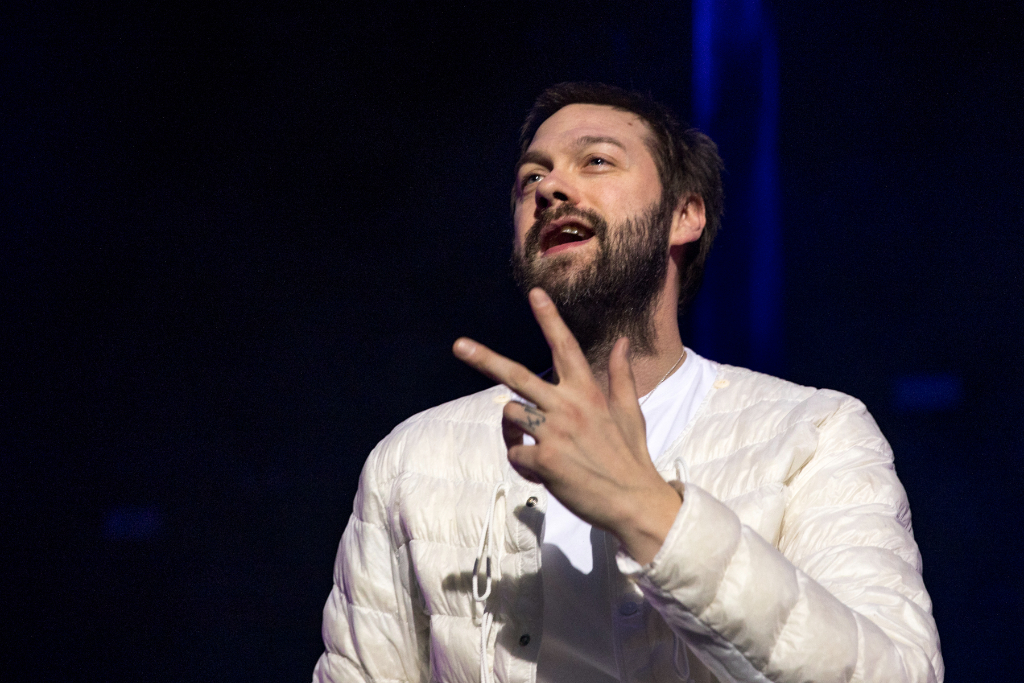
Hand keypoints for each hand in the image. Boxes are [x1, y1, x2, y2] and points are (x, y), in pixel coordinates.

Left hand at [452, 288, 681, 563]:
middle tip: (458, 345)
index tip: (535, 294)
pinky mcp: (544, 460)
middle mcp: (568, 406)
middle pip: (516, 375)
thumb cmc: (631, 457)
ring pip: (511, 416)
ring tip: (541, 448)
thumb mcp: (630, 411)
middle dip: (484, 359)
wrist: (634, 502)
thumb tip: (623, 341)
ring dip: (517, 430)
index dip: (550, 319)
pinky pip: (516, 454)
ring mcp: (554, 432)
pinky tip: (544, 474)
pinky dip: (524, 464)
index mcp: (588, 392)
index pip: (566, 347)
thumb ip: (621, 375)